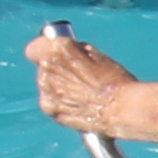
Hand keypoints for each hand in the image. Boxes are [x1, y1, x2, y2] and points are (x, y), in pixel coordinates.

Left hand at [27, 25, 141, 131]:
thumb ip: (75, 51)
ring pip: (45, 84)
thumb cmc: (115, 81)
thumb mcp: (97, 56)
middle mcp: (48, 67)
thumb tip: (68, 50)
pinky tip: (76, 106)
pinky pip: (49, 102)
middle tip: (79, 79)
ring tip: (81, 94)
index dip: (46, 52)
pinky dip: (59, 104)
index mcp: (59, 49)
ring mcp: (46, 89)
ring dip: (58, 87)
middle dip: (58, 70)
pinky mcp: (49, 108)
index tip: (58, 57)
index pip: (35, 48)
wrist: (122, 110)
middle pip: (43, 66)